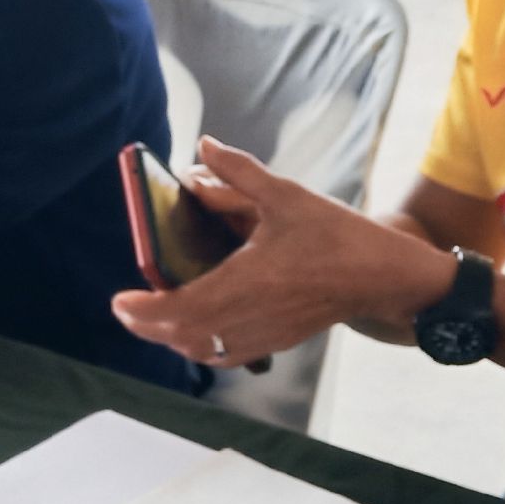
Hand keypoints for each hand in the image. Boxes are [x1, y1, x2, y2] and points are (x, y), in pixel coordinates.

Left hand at [112, 138, 451, 368]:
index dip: (143, 310)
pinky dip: (202, 345)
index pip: (179, 308)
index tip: (119, 301)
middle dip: (147, 326)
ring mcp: (265, 335)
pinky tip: (197, 329)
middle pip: (182, 336)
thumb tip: (203, 148)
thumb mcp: (286, 194)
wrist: (384, 276)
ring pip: (203, 350)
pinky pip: (227, 355)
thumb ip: (239, 172)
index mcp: (248, 281)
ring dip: (173, 337)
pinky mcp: (278, 342)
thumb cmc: (337, 235)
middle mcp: (252, 316)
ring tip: (154, 315)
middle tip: (127, 308)